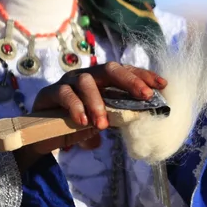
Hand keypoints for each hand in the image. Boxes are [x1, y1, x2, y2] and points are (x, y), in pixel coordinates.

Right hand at [16, 62, 166, 169]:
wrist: (44, 136)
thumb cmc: (78, 126)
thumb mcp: (102, 123)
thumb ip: (118, 118)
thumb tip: (142, 124)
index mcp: (103, 81)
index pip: (126, 72)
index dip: (144, 76)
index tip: (163, 85)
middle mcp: (87, 76)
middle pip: (110, 69)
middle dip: (129, 81)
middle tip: (144, 96)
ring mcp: (68, 82)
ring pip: (86, 83)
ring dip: (98, 103)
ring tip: (103, 124)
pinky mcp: (49, 92)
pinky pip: (65, 95)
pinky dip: (76, 108)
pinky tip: (82, 122)